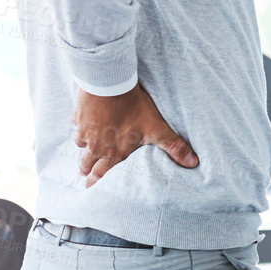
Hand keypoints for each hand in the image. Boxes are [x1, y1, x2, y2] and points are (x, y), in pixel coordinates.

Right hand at [73, 84, 198, 185]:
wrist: (110, 83)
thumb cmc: (133, 107)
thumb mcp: (156, 128)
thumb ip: (173, 147)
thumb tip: (193, 163)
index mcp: (114, 153)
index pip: (101, 174)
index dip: (96, 181)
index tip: (91, 187)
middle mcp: (97, 146)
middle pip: (86, 164)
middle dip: (86, 170)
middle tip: (85, 174)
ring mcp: (85, 130)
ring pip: (79, 144)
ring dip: (83, 147)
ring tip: (86, 147)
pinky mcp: (79, 115)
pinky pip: (77, 125)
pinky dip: (80, 125)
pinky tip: (84, 122)